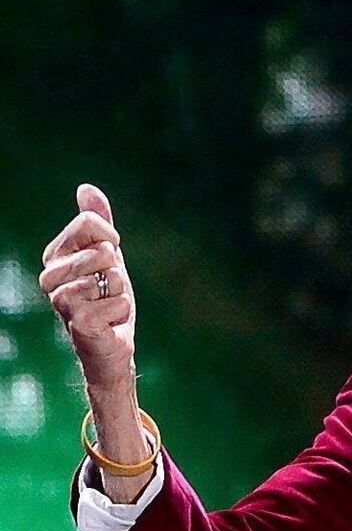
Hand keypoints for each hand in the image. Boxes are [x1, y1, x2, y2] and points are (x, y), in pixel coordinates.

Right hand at [40, 184, 136, 391]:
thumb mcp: (107, 255)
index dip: (110, 239)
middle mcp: (50, 276)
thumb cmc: (106, 298)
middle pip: (104, 251)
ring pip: (115, 277)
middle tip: (106, 291)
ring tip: (106, 306)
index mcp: (54, 256)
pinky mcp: (79, 322)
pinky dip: (123, 312)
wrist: (110, 342)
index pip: (89, 223)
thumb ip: (97, 222)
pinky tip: (109, 322)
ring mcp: (61, 300)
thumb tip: (85, 188)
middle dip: (117, 271)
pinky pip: (120, 302)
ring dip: (121, 294)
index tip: (108, 260)